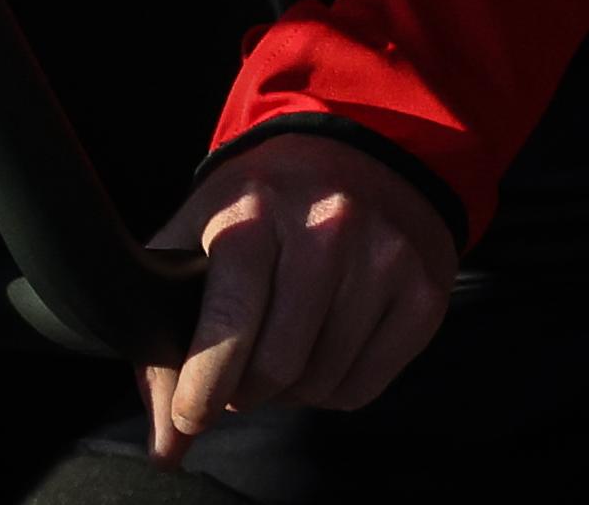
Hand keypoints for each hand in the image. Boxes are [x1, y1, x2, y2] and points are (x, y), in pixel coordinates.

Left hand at [137, 128, 458, 468]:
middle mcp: (325, 227)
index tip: (190, 416)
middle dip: (247, 388)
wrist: (363, 147)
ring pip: (321, 384)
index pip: (230, 318)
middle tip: (239, 372)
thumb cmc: (267, 199)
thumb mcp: (203, 227)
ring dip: (291, 389)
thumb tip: (166, 442)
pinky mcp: (422, 291)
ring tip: (283, 348)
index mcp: (257, 209)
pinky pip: (363, 389)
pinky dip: (333, 388)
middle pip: (277, 366)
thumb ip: (167, 329)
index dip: (204, 384)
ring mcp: (382, 257)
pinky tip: (324, 346)